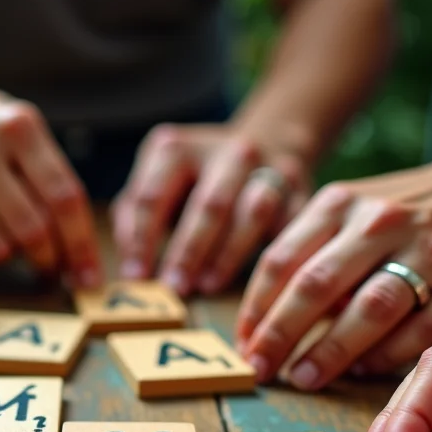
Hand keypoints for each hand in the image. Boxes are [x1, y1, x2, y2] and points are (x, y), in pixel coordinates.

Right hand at [0, 77, 100, 287]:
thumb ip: (52, 179)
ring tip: (12, 239)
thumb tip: (82, 254)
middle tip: (54, 267)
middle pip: (33, 229)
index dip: (82, 246)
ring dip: (14, 256)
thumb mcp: (23, 132)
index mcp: (18, 126)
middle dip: (51, 260)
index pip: (64, 198)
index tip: (91, 278)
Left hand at [113, 123, 310, 295]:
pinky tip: (255, 282)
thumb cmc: (195, 179)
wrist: (267, 144)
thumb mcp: (157, 184)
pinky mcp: (299, 189)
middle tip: (174, 287)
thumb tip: (132, 267)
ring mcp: (269, 167)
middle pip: (208, 204)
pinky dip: (273, 255)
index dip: (142, 238)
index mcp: (177, 148)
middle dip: (189, 250)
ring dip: (228, 254)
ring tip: (208, 285)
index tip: (135, 277)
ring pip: (253, 212)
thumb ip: (134, 217)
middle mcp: (227, 152)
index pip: (153, 195)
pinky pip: (289, 225)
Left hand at [237, 143, 431, 388]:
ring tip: (305, 378)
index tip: (244, 346)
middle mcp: (382, 221)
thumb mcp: (348, 212)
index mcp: (341, 202)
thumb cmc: (400, 215)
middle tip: (261, 370)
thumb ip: (309, 255)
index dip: (257, 309)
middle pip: (318, 284)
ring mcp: (431, 249)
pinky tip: (364, 371)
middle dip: (282, 334)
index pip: (283, 260)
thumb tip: (260, 326)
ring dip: (331, 351)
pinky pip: (424, 329)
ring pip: (371, 307)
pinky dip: (389, 355)